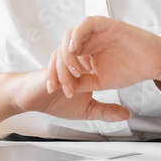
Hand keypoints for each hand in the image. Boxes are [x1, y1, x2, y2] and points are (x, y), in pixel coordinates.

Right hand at [7, 53, 129, 122]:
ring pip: (76, 51)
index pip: (105, 56)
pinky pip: (61, 58)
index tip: (132, 64)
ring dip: (81, 62)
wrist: (29, 98)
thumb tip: (126, 115)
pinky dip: (69, 66)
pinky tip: (74, 74)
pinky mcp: (51, 63)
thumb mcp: (86, 110)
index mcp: (86, 66)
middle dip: (105, 52)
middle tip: (115, 61)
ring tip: (86, 73)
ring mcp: (63, 58)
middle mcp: (76, 59)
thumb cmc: (55, 102)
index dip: (118, 57)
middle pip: (94, 46)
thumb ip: (106, 111)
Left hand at [46, 17, 160, 97]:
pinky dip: (77, 33)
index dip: (54, 73)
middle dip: (57, 67)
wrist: (152, 64)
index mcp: (85, 52)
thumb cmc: (130, 70)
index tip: (53, 89)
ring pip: (70, 35)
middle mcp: (87, 40)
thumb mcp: (99, 81)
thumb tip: (64, 87)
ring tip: (73, 70)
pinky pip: (86, 23)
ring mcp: (96, 31)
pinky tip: (74, 48)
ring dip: (66, 53)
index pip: (61, 58)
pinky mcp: (106, 24)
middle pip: (62, 47)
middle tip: (61, 85)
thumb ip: (82, 82)